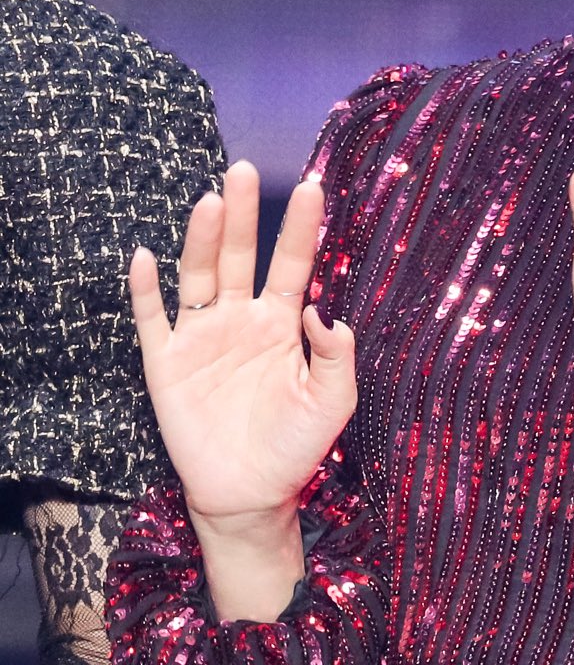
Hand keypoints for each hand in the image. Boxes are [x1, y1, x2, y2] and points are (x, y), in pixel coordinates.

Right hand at [128, 162, 355, 605]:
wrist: (249, 494)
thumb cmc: (296, 446)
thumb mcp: (332, 403)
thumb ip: (337, 356)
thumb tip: (326, 308)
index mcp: (283, 323)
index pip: (292, 264)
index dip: (301, 227)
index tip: (315, 185)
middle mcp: (241, 318)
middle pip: (240, 255)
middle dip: (244, 214)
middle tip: (245, 170)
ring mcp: (202, 336)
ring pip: (199, 276)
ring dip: (202, 239)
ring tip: (210, 202)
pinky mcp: (167, 362)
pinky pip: (153, 319)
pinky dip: (147, 290)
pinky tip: (145, 258)